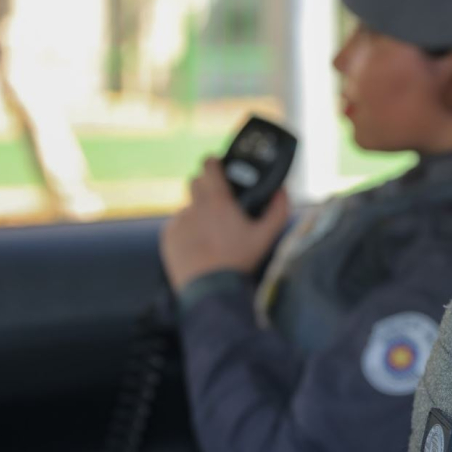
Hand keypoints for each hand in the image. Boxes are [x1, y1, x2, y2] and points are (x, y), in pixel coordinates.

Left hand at [160, 157, 289, 292]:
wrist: (210, 289)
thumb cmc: (239, 261)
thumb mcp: (266, 237)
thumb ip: (278, 210)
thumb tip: (282, 190)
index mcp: (217, 201)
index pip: (208, 166)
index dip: (213, 162)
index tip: (215, 163)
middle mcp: (195, 207)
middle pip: (194, 182)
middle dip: (205, 186)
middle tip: (217, 201)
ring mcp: (179, 221)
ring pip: (188, 207)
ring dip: (198, 213)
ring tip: (211, 234)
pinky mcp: (169, 236)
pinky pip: (178, 226)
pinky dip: (188, 231)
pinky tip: (199, 247)